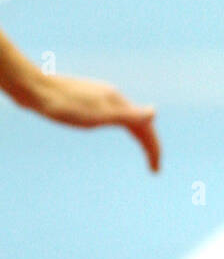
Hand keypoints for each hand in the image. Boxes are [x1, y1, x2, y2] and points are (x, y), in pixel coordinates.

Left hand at [31, 74, 160, 172]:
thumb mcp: (97, 115)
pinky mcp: (85, 98)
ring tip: (142, 146)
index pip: (145, 129)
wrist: (32, 88)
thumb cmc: (63, 105)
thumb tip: (154, 112)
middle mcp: (112, 97)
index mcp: (118, 103)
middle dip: (149, 144)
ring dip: (137, 134)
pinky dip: (121, 126)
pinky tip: (107, 125)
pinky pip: (112, 114)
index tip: (156, 170)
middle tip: (154, 166)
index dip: (153, 149)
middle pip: (138, 123)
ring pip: (125, 117)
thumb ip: (126, 115)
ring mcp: (99, 96)